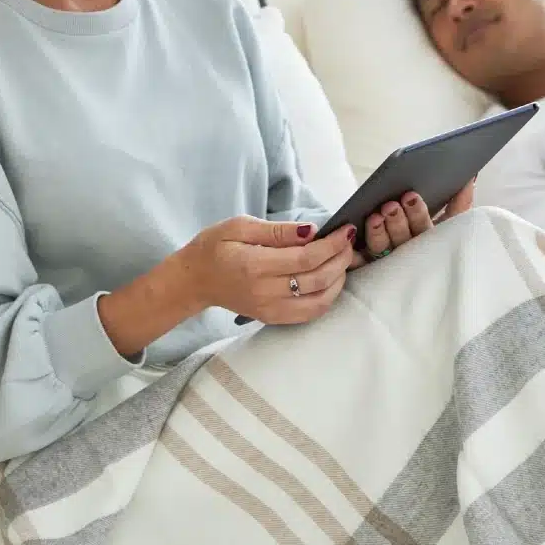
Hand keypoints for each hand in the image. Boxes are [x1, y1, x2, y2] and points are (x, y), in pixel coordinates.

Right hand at [186, 217, 355, 324]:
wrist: (195, 279)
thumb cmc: (215, 247)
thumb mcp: (240, 226)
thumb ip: (277, 230)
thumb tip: (311, 230)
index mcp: (255, 266)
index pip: (306, 258)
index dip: (331, 245)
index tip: (346, 230)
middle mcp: (265, 292)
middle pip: (317, 279)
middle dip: (340, 258)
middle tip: (349, 240)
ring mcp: (270, 310)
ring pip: (319, 301)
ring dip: (339, 279)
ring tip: (344, 258)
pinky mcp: (273, 318)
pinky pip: (309, 314)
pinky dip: (327, 297)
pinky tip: (332, 279)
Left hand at [350, 180, 475, 268]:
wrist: (416, 282)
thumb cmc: (430, 238)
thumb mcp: (449, 223)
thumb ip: (460, 204)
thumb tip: (469, 179)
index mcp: (430, 241)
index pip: (424, 227)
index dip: (418, 213)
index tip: (410, 195)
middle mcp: (409, 252)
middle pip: (403, 238)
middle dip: (397, 221)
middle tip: (390, 206)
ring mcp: (389, 259)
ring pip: (382, 247)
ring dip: (379, 232)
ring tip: (375, 216)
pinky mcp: (371, 265)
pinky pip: (361, 260)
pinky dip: (355, 251)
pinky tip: (350, 235)